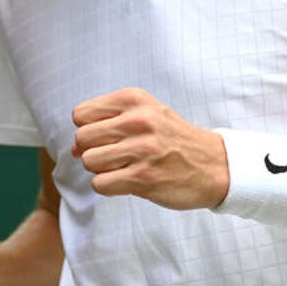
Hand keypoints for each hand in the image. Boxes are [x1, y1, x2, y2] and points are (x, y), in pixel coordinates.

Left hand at [71, 87, 228, 209]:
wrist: (213, 164)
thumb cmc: (172, 138)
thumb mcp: (145, 114)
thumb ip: (107, 123)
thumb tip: (72, 149)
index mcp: (134, 100)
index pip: (81, 114)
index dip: (87, 129)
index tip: (105, 137)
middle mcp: (137, 121)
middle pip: (82, 138)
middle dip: (90, 150)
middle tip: (112, 155)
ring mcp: (141, 150)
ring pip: (89, 161)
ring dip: (100, 169)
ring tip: (122, 167)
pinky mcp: (144, 178)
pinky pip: (100, 184)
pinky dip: (108, 186)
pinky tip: (127, 181)